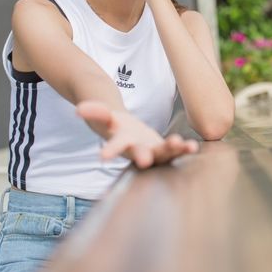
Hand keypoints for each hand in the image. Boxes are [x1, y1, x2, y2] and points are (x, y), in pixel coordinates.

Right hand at [76, 100, 198, 168]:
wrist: (128, 135)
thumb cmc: (115, 126)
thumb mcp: (105, 116)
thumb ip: (96, 111)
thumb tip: (79, 109)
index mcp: (121, 142)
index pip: (114, 145)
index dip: (110, 149)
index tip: (103, 156)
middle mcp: (137, 150)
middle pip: (139, 153)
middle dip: (142, 156)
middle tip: (144, 161)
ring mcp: (153, 152)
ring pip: (162, 153)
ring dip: (170, 149)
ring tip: (180, 143)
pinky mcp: (165, 151)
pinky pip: (175, 150)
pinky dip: (183, 149)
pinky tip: (193, 146)